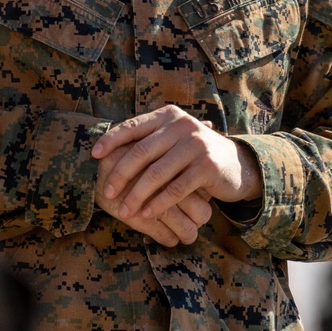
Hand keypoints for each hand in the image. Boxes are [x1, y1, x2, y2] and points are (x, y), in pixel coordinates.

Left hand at [92, 106, 262, 235]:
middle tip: (106, 192)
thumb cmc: (194, 154)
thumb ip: (147, 140)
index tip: (94, 156)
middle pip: (142, 151)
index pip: (133, 126)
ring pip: (157, 173)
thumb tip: (103, 149)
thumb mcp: (172, 139)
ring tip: (124, 211)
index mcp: (168, 116)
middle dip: (121, 174)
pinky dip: (159, 203)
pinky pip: (176, 188)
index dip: (111, 140)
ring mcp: (196, 144)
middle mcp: (182, 125)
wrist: (237, 165)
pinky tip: (147, 214)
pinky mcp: (207, 166)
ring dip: (137, 194)